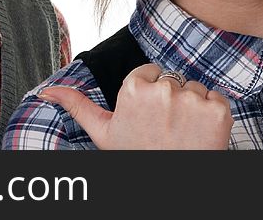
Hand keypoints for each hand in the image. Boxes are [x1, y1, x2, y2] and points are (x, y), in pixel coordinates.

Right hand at [39, 63, 232, 149]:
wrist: (170, 189)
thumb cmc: (136, 158)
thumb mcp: (104, 133)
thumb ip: (77, 105)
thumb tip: (45, 90)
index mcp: (133, 88)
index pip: (149, 73)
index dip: (149, 96)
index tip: (148, 119)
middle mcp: (163, 90)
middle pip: (173, 80)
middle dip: (171, 101)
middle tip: (164, 130)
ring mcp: (192, 100)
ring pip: (195, 88)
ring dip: (193, 108)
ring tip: (182, 134)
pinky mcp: (217, 111)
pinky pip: (217, 98)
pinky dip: (213, 115)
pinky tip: (201, 134)